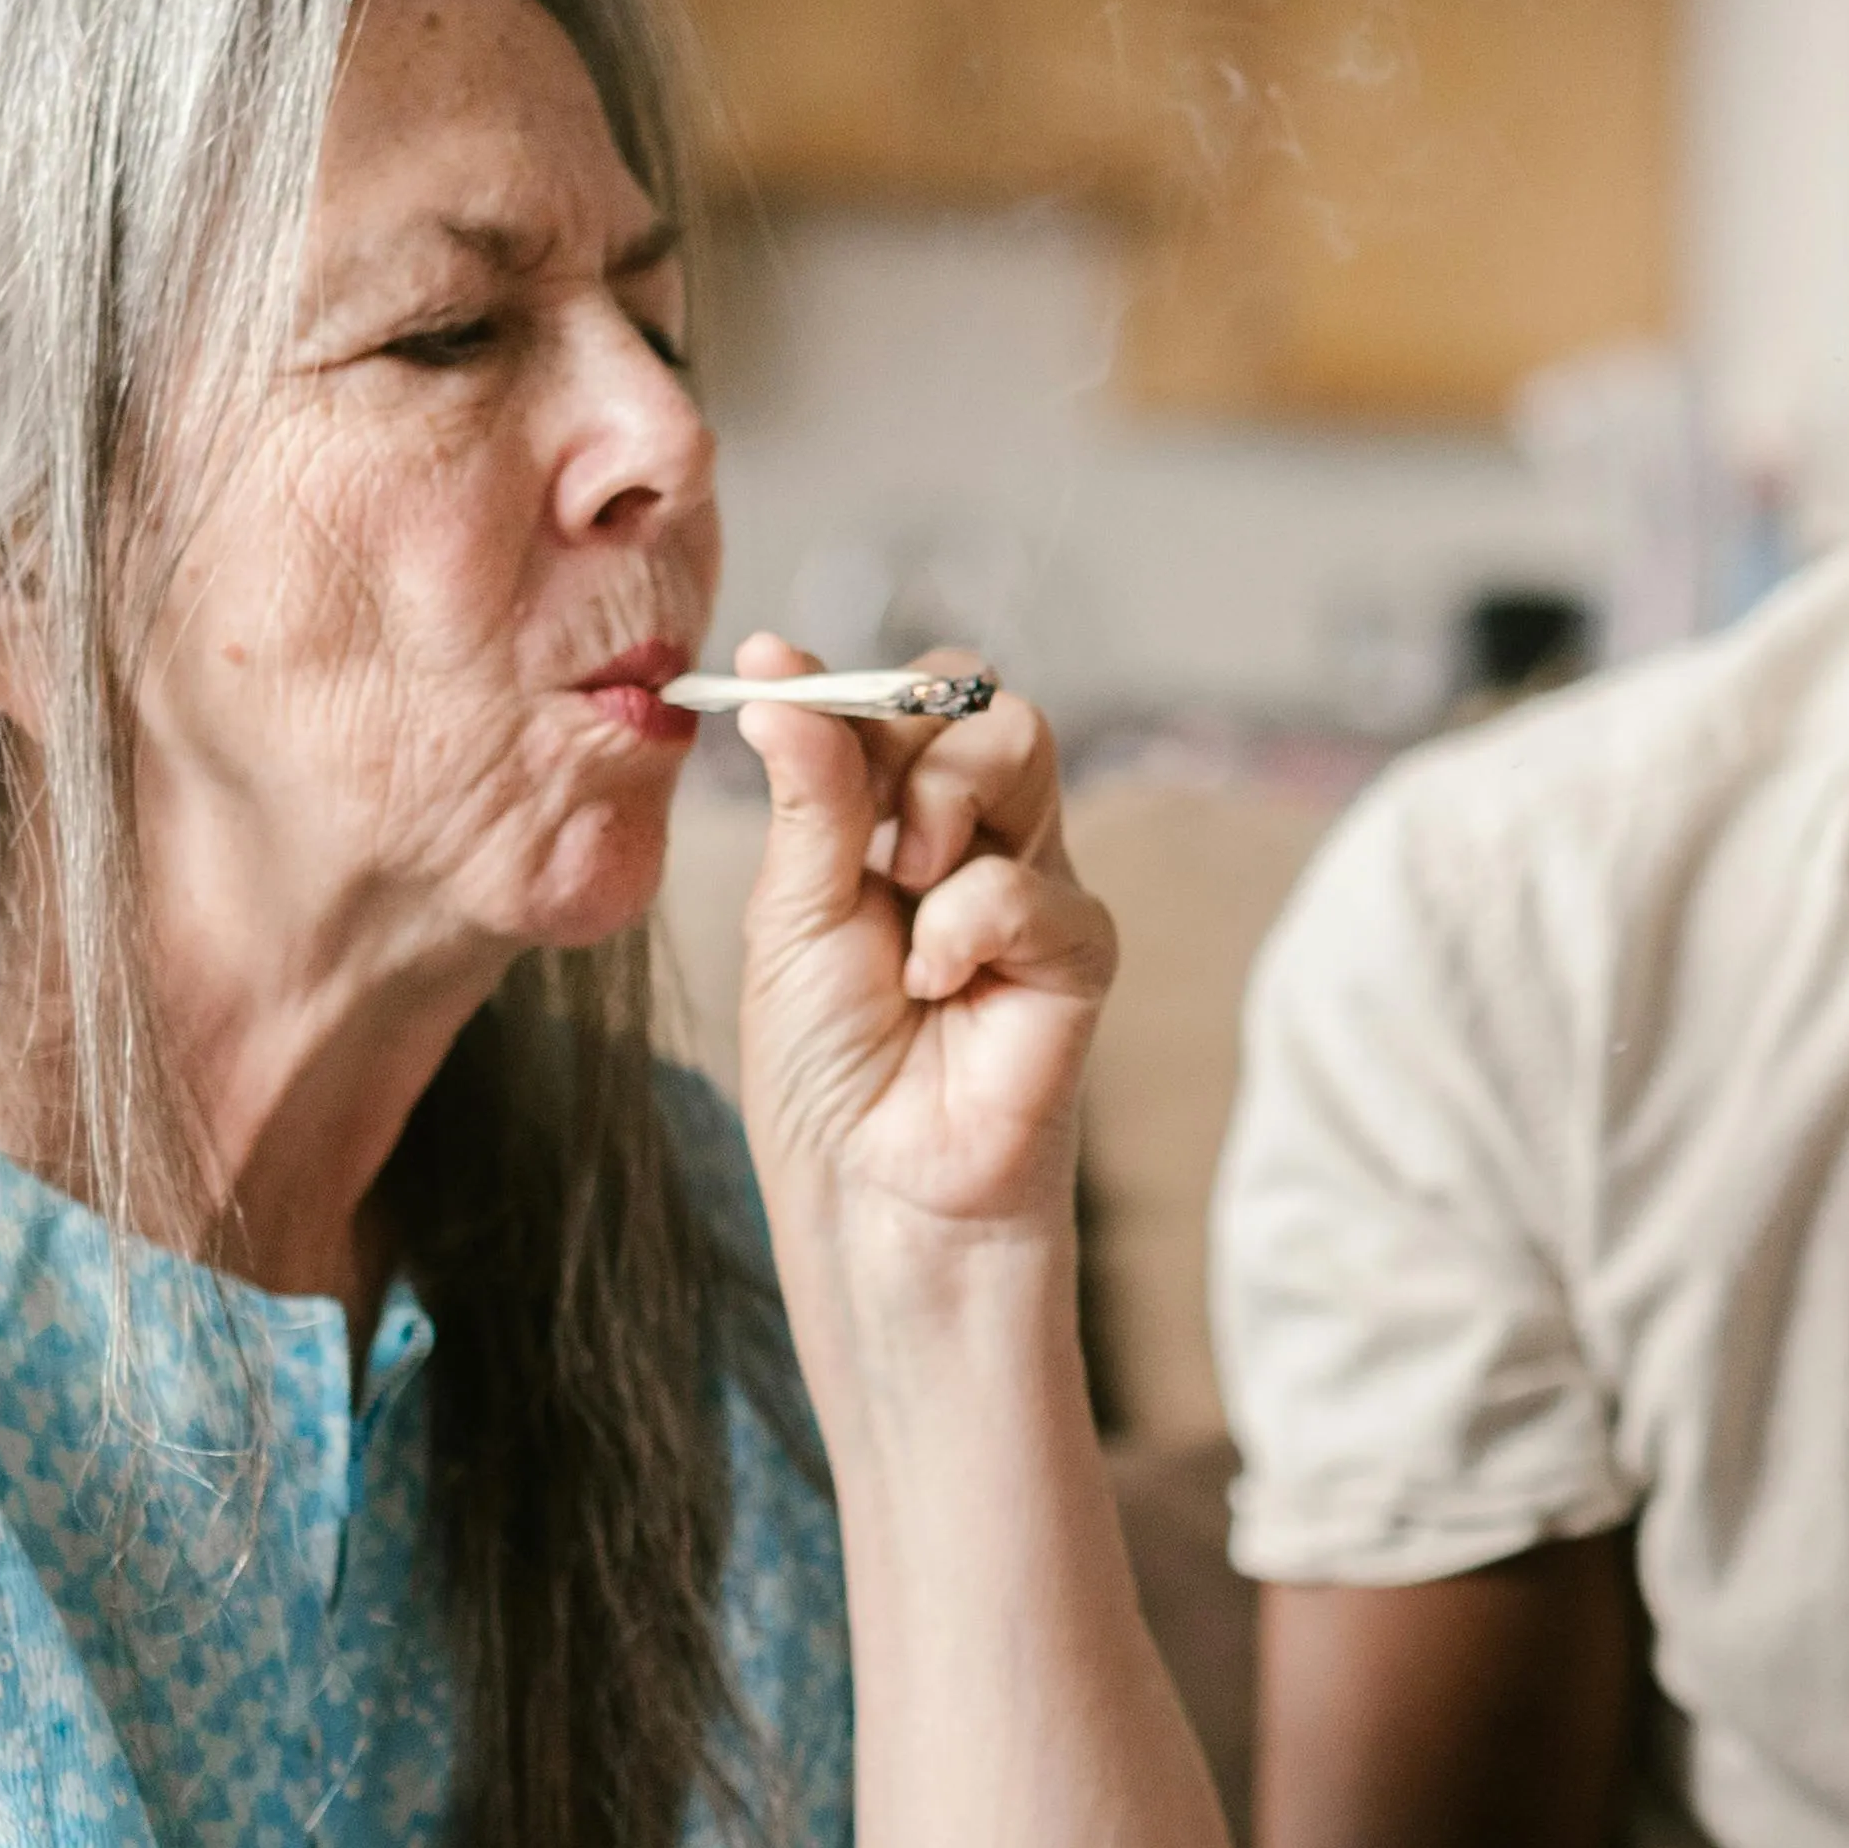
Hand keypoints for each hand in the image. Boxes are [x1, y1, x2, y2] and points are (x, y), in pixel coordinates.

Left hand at [719, 630, 1107, 1243]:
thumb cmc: (823, 1065)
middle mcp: (969, 835)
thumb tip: (776, 663)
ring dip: (938, 805)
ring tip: (901, 895)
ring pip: (1018, 741)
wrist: (871, 1183)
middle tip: (862, 830)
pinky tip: (938, 989)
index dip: (841, 682)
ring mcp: (1031, 879)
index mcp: (889, 821)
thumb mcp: (789, 912)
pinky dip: (963, 925)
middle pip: (972, 697)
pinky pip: (1028, 875)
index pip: (895, 700)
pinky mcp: (1078, 945)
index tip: (770, 673)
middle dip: (905, 736)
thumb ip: (808, 791)